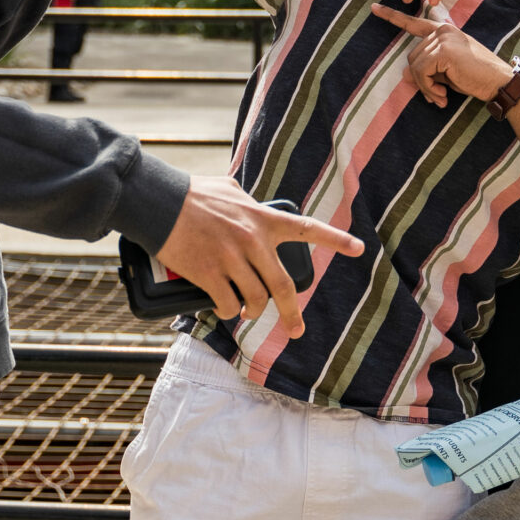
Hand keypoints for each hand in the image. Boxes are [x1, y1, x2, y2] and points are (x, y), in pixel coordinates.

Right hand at [153, 174, 361, 338]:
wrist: (160, 203)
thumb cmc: (192, 194)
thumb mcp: (228, 189)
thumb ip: (246, 200)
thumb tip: (249, 202)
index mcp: (263, 219)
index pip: (308, 228)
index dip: (336, 240)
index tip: (359, 248)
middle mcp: (254, 240)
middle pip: (283, 286)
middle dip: (291, 314)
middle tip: (296, 331)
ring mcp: (233, 259)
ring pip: (255, 300)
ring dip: (252, 312)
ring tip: (247, 312)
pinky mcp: (210, 274)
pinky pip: (228, 304)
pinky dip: (228, 311)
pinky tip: (223, 309)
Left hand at [372, 2, 510, 105]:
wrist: (499, 82)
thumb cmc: (476, 78)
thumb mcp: (446, 74)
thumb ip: (427, 70)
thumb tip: (405, 75)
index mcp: (444, 32)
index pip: (415, 23)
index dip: (393, 16)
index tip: (375, 8)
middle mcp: (443, 30)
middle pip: (412, 56)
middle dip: (421, 81)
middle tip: (436, 97)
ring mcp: (443, 39)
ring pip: (415, 66)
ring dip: (425, 88)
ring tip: (440, 99)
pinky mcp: (443, 51)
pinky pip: (422, 72)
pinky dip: (428, 88)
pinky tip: (443, 97)